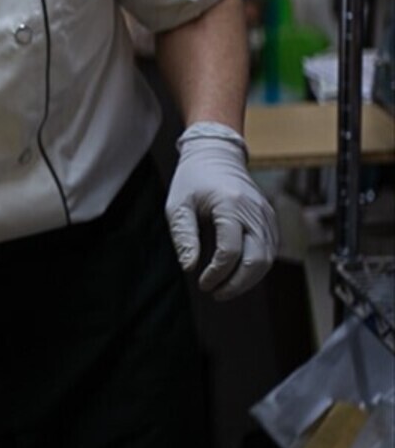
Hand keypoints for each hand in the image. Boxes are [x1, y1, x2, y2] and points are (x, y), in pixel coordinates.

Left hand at [165, 122, 278, 299]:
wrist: (215, 154)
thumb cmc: (193, 178)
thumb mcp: (178, 205)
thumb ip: (183, 236)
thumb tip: (189, 267)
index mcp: (230, 205)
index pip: (230, 251)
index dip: (217, 273)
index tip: (201, 281)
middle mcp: (254, 211)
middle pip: (257, 260)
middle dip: (236, 283)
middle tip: (215, 292)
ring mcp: (266, 215)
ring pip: (267, 260)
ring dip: (247, 279)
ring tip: (224, 287)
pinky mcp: (269, 219)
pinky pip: (270, 251)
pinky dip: (256, 267)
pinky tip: (236, 274)